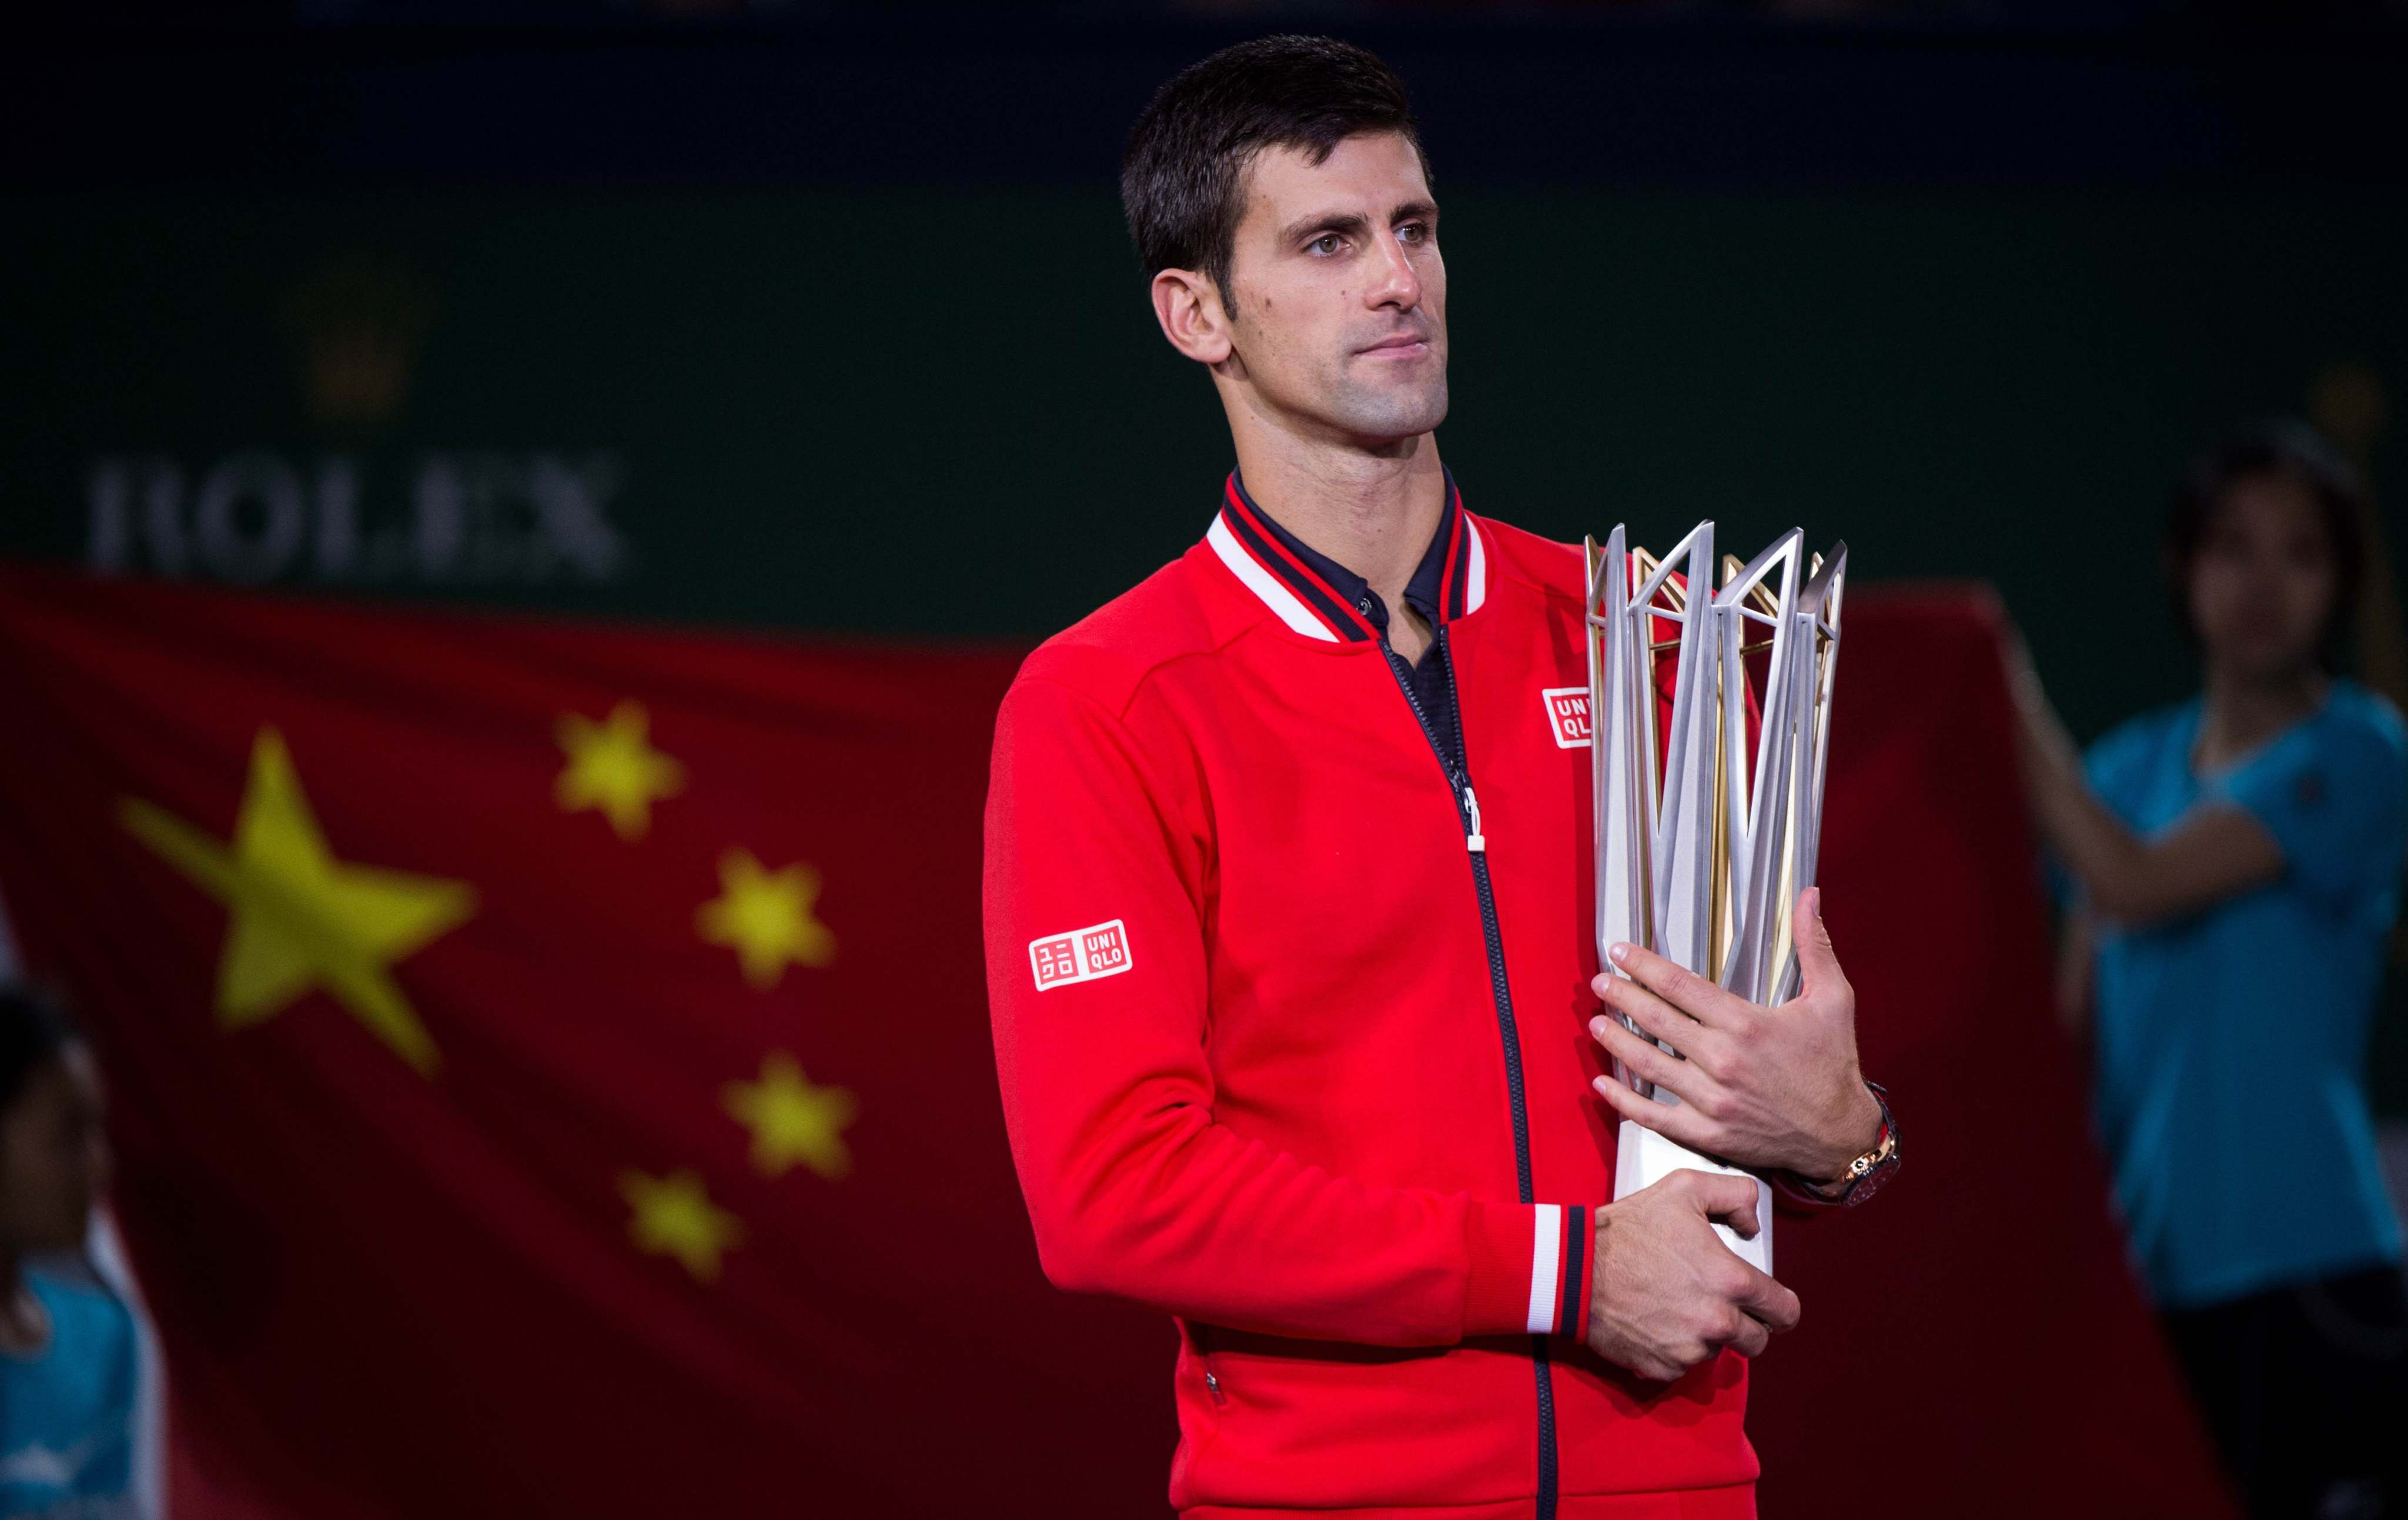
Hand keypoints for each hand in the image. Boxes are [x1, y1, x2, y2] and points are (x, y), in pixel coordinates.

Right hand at [1586, 1169, 1801, 1380]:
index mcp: (1731, 1282)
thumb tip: (1753, 1224)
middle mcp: (1717, 1322)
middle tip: (1724, 1307)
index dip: (1781, 1308)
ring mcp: (1689, 1351)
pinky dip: (1675, 1349)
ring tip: (1678, 1306)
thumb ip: (1735, 1195)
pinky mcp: (1662, 1368)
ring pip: (1717, 1352)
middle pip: (1757, 1342)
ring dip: (1706, 1335)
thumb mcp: (1684, 1188)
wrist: (1574, 1269)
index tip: (1772, 1306)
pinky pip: (1682, 1365)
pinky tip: (1656, 1321)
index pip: (1784, 1311)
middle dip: (1748, 1326)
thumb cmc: (1628, 1229)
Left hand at [1587, 887, 1881, 1180]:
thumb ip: (1814, 946)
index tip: (1620, 952)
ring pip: (1647, 1065)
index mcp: (1746, 1024)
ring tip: (1596, 1023)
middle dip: (1621, 997)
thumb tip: (1808, 897)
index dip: (1642, 965)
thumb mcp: (1833, 999)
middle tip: (1600, 983)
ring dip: (1615, 1042)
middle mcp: (1724, 1061)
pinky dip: (1623, 1101)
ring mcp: (1712, 1100)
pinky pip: (1654, 1116)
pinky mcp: (1707, 1134)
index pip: (1678, 985)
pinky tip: (1605, 1085)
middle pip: (1656, 1020)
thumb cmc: (1833, 1066)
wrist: (1840, 1135)